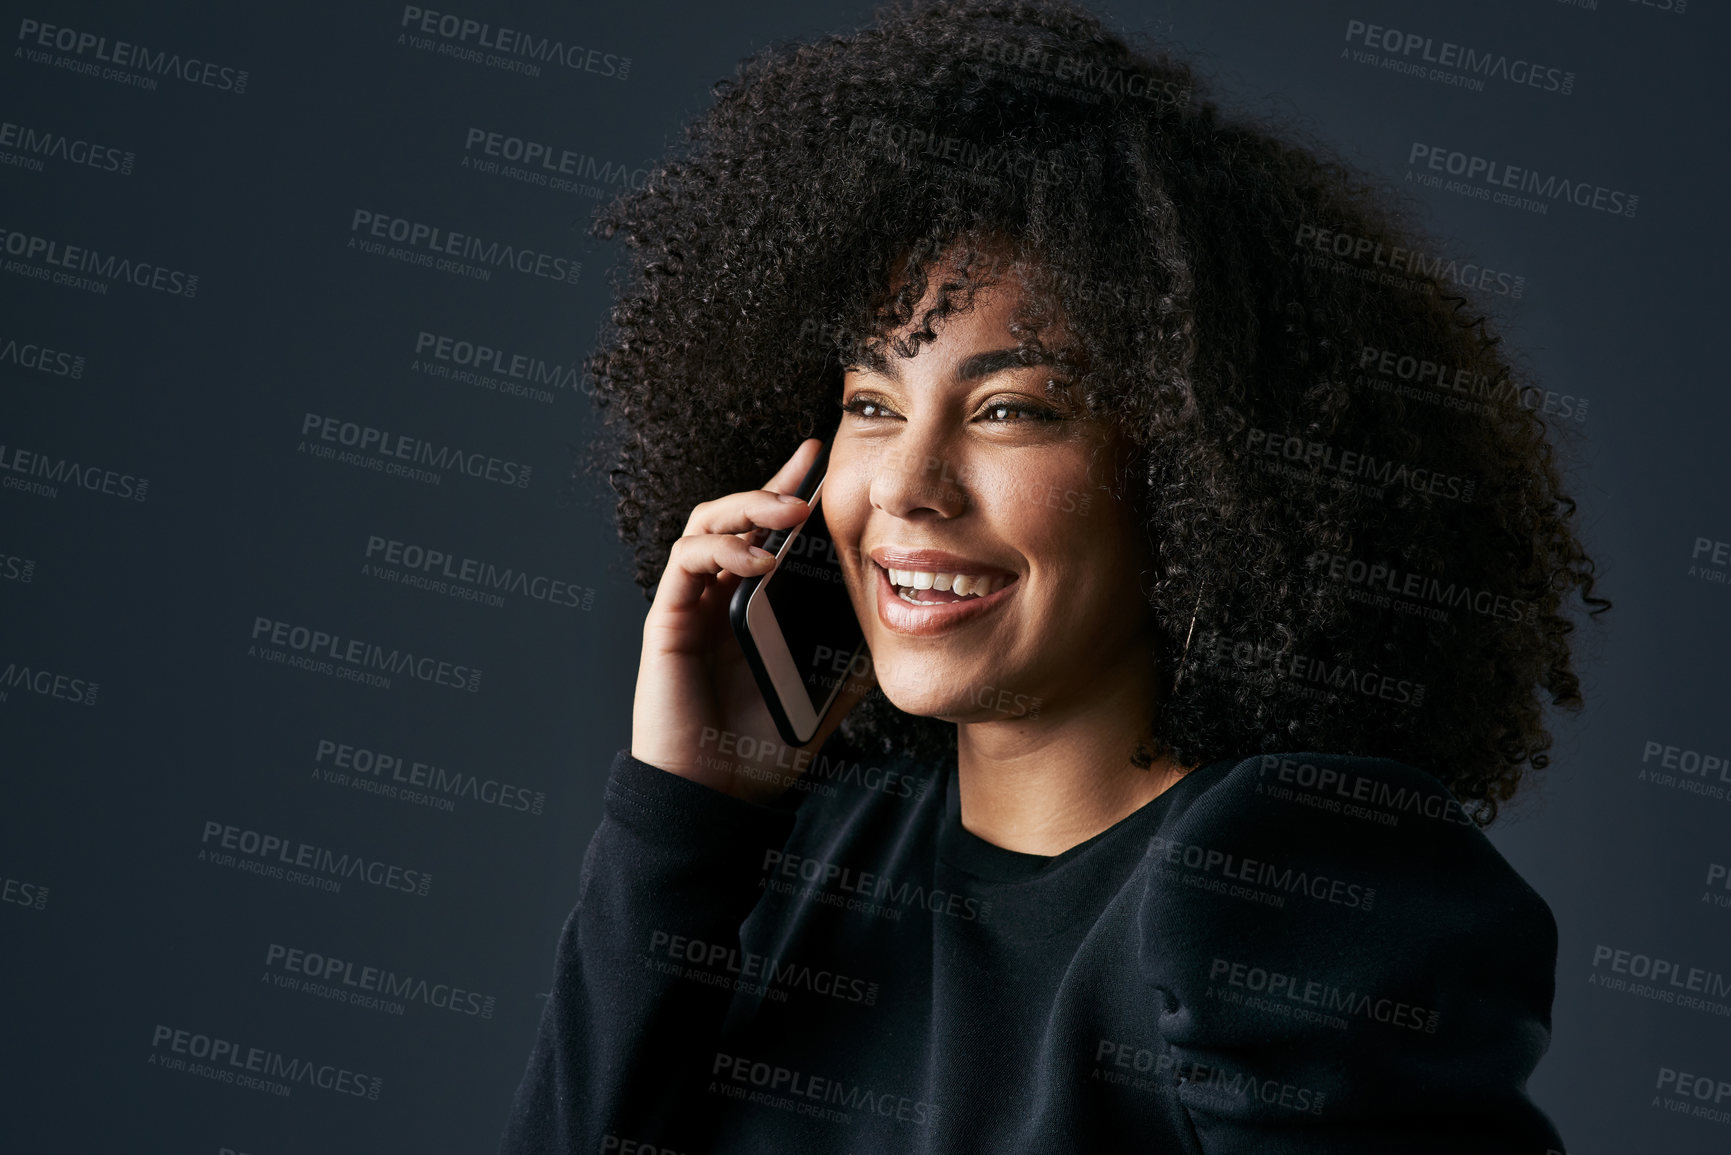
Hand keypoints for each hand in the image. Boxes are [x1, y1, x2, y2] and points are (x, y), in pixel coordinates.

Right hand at [629, 438, 875, 802]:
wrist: (717, 797)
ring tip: (791, 513)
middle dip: (774, 486)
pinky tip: (759, 559)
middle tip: (810, 472)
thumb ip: (850, 655)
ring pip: (708, 523)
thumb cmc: (761, 750)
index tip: (821, 459)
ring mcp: (691, 605)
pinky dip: (722, 548)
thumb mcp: (825, 692)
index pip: (769, 532)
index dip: (790, 490)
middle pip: (737, 514)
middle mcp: (719, 596)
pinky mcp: (667, 619)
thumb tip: (897, 622)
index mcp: (753, 605)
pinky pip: (687, 560)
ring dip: (748, 507)